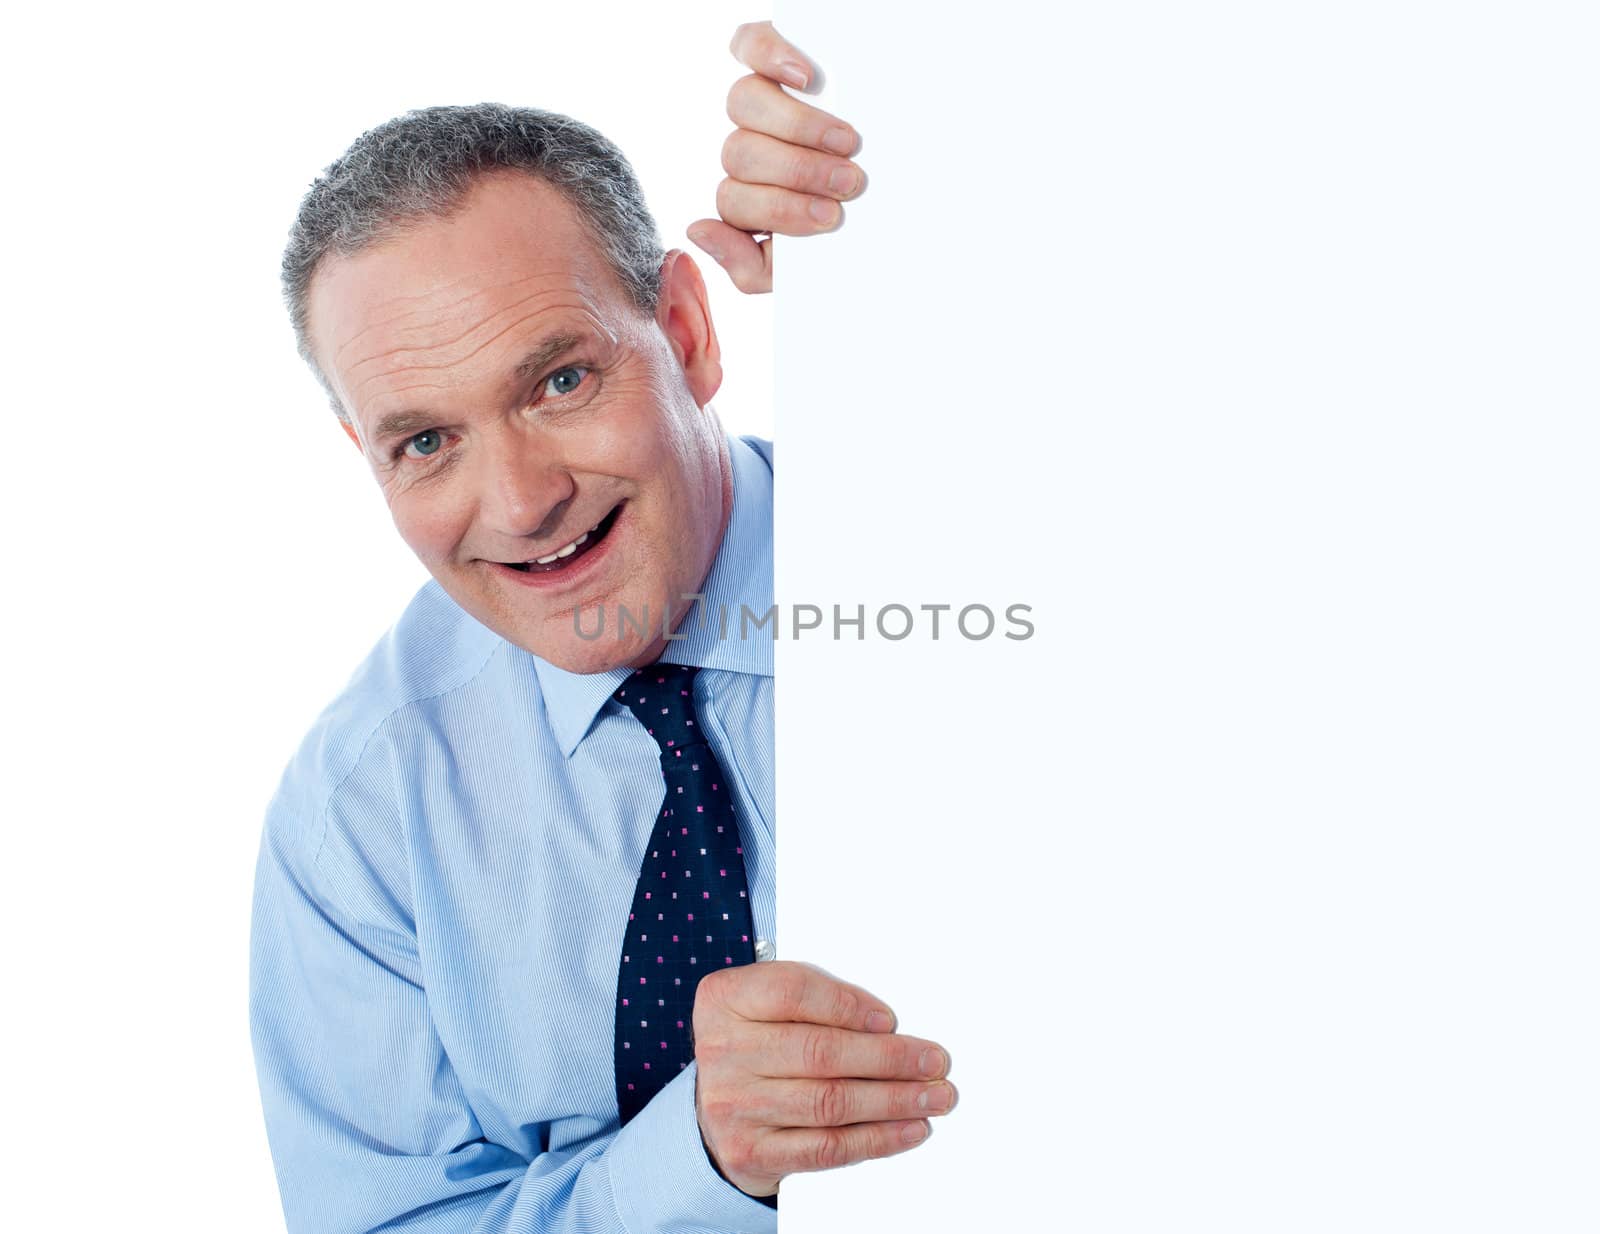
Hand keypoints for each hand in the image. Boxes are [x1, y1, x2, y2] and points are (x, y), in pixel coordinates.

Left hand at [688, 21, 866, 293]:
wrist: (901, 176)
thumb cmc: (852, 228)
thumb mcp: (805, 264)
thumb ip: (752, 267)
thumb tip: (699, 229)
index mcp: (747, 197)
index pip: (733, 203)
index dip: (781, 210)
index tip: (831, 216)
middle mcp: (744, 148)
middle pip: (740, 154)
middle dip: (800, 172)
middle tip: (849, 182)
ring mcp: (755, 100)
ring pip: (743, 104)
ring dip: (799, 127)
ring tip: (847, 143)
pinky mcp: (767, 54)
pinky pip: (748, 45)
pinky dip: (772, 56)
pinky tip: (805, 78)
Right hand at [691, 960, 956, 1197]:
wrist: (716, 1103)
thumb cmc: (758, 1041)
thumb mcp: (769, 1003)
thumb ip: (819, 1001)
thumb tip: (889, 1026)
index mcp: (726, 999)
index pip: (792, 992)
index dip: (847, 1005)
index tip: (891, 1020)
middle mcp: (723, 1050)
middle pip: (819, 1051)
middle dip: (889, 1058)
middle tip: (934, 1061)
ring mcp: (733, 1105)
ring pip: (830, 1102)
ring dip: (894, 1100)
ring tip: (934, 1096)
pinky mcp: (751, 1151)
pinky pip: (826, 1147)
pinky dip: (876, 1138)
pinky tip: (908, 1128)